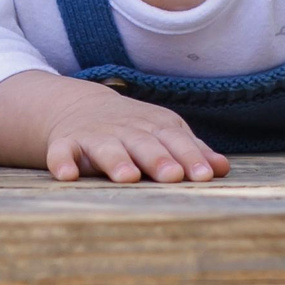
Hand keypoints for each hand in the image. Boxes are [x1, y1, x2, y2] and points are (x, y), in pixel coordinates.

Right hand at [36, 79, 230, 183]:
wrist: (80, 107)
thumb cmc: (134, 130)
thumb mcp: (164, 134)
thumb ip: (191, 151)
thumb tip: (223, 168)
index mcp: (154, 128)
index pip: (176, 141)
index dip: (190, 157)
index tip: (203, 176)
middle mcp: (126, 129)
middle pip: (144, 143)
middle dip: (158, 158)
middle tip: (172, 176)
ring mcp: (95, 136)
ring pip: (107, 147)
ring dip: (117, 160)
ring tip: (128, 177)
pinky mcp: (65, 144)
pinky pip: (61, 152)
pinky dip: (62, 162)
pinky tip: (67, 175)